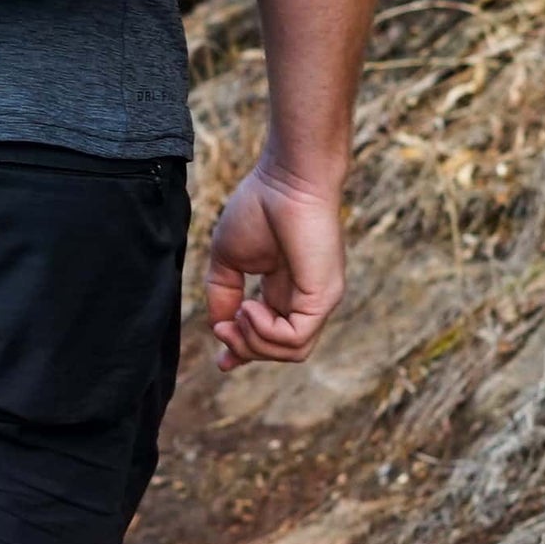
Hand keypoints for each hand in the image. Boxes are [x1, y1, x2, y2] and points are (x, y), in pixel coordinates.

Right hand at [204, 156, 346, 370]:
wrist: (286, 180)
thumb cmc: (258, 207)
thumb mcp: (228, 259)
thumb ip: (222, 295)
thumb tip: (220, 328)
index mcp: (285, 290)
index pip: (272, 335)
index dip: (244, 352)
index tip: (221, 363)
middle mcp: (305, 299)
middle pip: (279, 350)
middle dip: (243, 348)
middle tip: (224, 327)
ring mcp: (318, 301)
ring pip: (290, 352)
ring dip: (254, 342)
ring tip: (240, 312)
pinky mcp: (324, 298)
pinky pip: (296, 339)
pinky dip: (266, 333)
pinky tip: (251, 306)